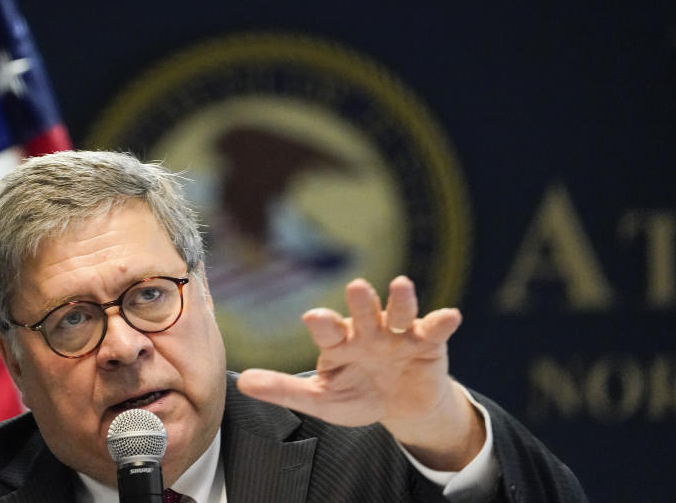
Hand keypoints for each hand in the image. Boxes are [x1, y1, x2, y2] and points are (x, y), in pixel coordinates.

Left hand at [237, 276, 483, 469]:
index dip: (323, 323)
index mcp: (338, 342)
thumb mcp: (320, 399)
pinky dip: (441, 321)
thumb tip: (242, 383)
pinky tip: (450, 316)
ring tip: (401, 285)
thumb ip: (284, 389)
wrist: (401, 407)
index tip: (314, 318)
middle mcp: (367, 330)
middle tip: (356, 287)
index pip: (328, 329)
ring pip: (398, 312)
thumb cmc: (356, 395)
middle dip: (360, 300)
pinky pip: (434, 328)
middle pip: (362, 311)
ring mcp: (397, 334)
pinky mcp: (427, 341)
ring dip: (400, 300)